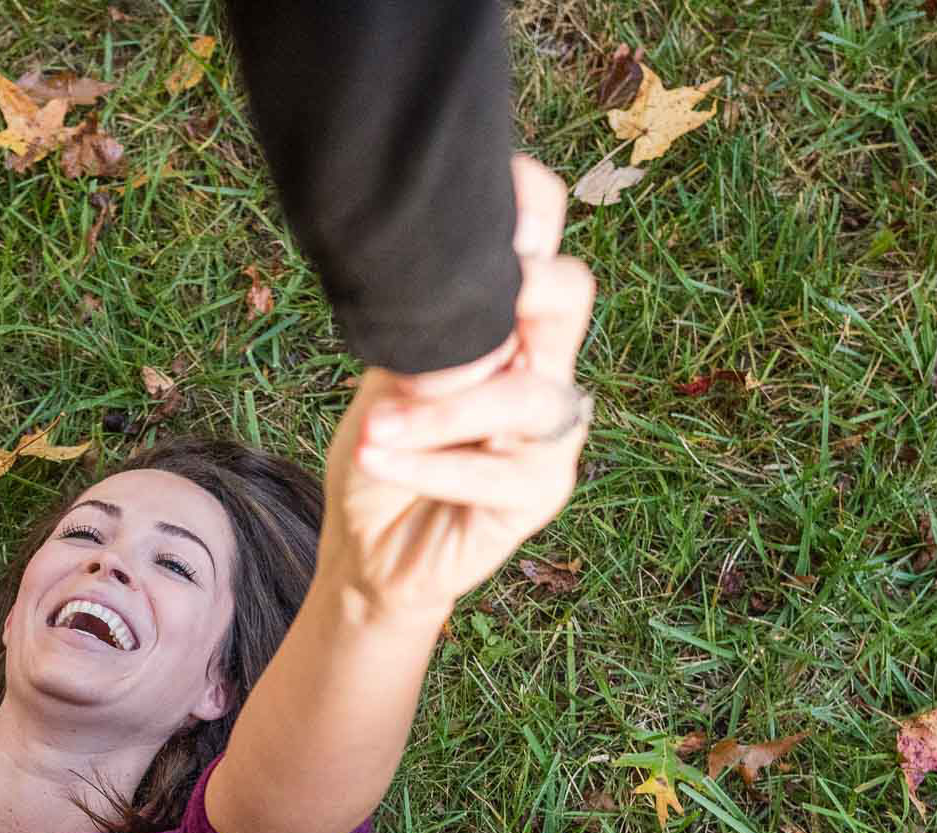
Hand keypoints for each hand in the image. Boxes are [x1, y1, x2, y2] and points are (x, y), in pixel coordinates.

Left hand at [318, 157, 595, 619]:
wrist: (367, 547)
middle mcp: (543, 365)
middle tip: (448, 303)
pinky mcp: (540, 493)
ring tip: (375, 427)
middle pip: (569, 293)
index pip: (543, 245)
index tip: (490, 180)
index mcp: (510, 323)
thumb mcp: (386, 374)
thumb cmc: (381, 449)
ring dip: (443, 411)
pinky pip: (493, 471)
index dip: (531, 204)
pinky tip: (378, 457)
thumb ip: (418, 331)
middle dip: (521, 285)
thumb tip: (437, 291)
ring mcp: (550, 432)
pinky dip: (427, 463)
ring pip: (525, 397)